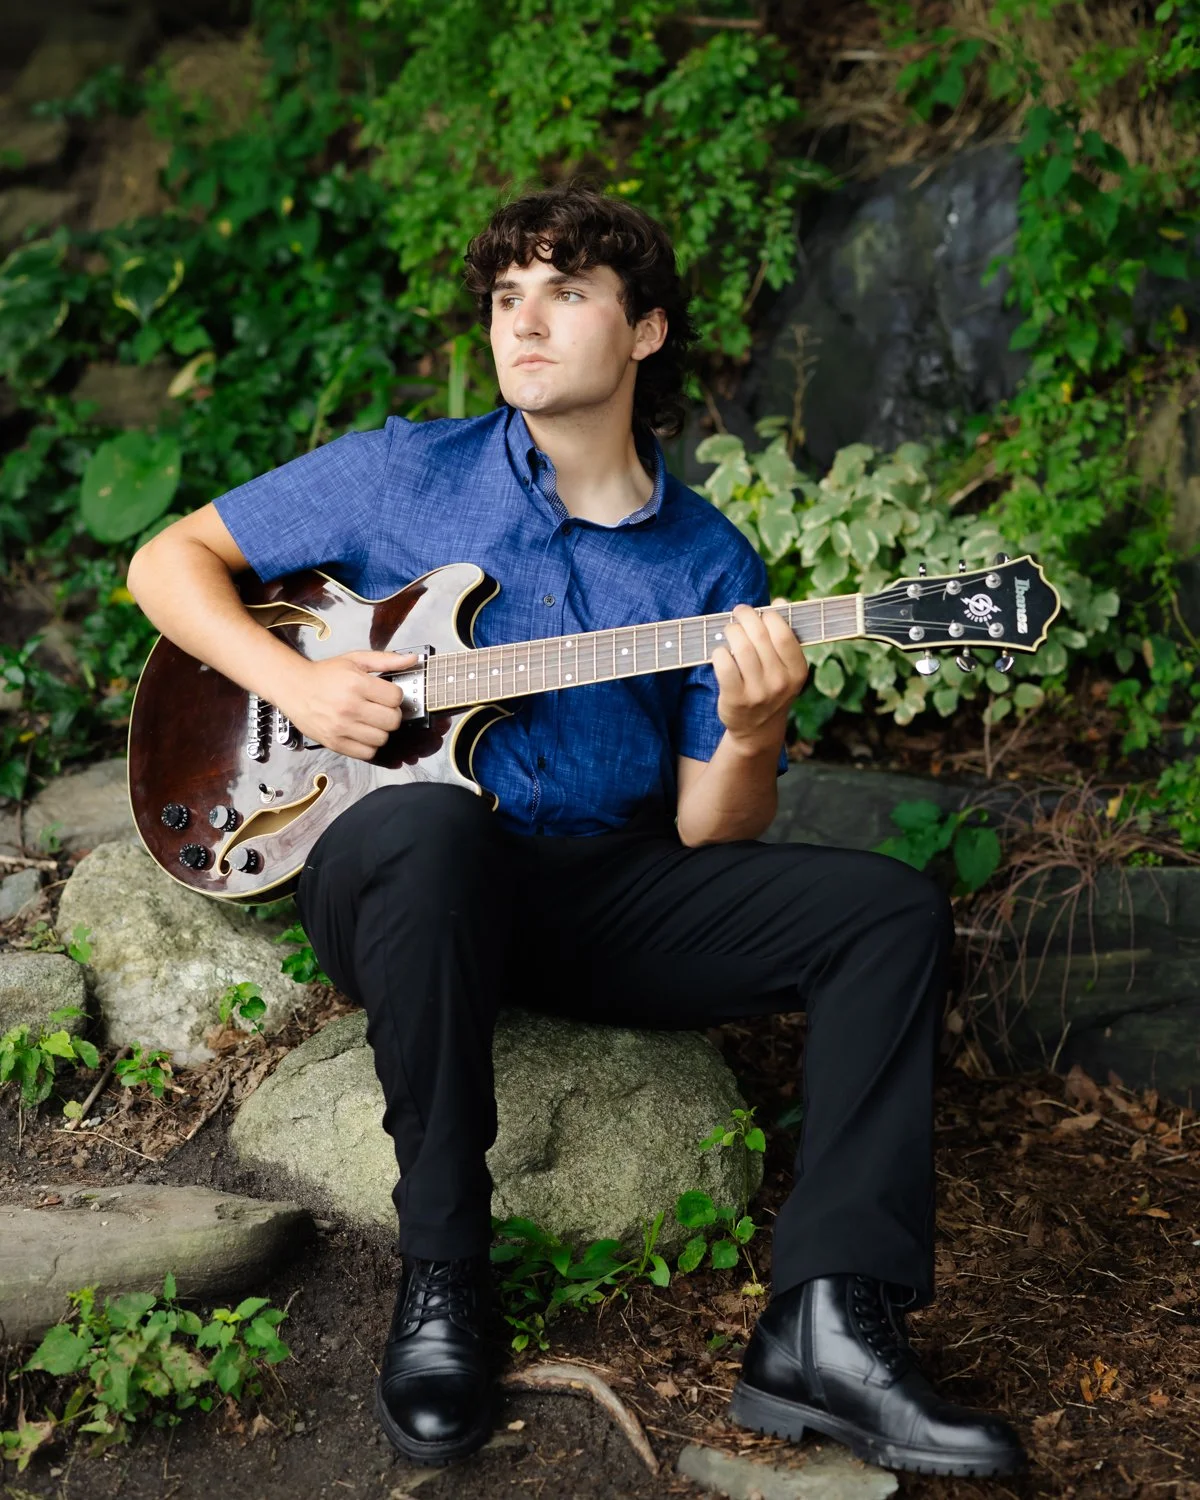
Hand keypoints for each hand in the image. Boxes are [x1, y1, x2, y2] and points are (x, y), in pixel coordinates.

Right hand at [277, 649, 449, 762]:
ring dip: (381, 731)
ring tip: (370, 721)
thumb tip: (413, 659)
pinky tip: (362, 733)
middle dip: (391, 714)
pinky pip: (367, 753)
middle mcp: (349, 707)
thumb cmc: (325, 674)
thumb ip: (386, 660)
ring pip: (382, 738)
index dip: (394, 695)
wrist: (294, 688)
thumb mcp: (355, 660)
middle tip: (380, 709)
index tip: (385, 694)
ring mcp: (341, 728)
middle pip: (393, 721)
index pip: (396, 697)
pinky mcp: (335, 743)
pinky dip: (369, 745)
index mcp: (356, 684)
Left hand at [712, 597, 808, 752]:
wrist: (757, 729)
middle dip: (746, 617)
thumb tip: (779, 601)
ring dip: (731, 631)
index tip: (760, 612)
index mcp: (798, 671)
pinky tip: (721, 652)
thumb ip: (784, 636)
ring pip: (741, 647)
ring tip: (730, 630)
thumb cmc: (770, 686)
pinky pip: (724, 664)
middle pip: (760, 635)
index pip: (783, 633)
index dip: (769, 615)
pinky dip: (719, 652)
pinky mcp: (736, 699)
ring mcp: (758, 692)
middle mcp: (780, 682)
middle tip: (739, 613)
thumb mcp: (786, 667)